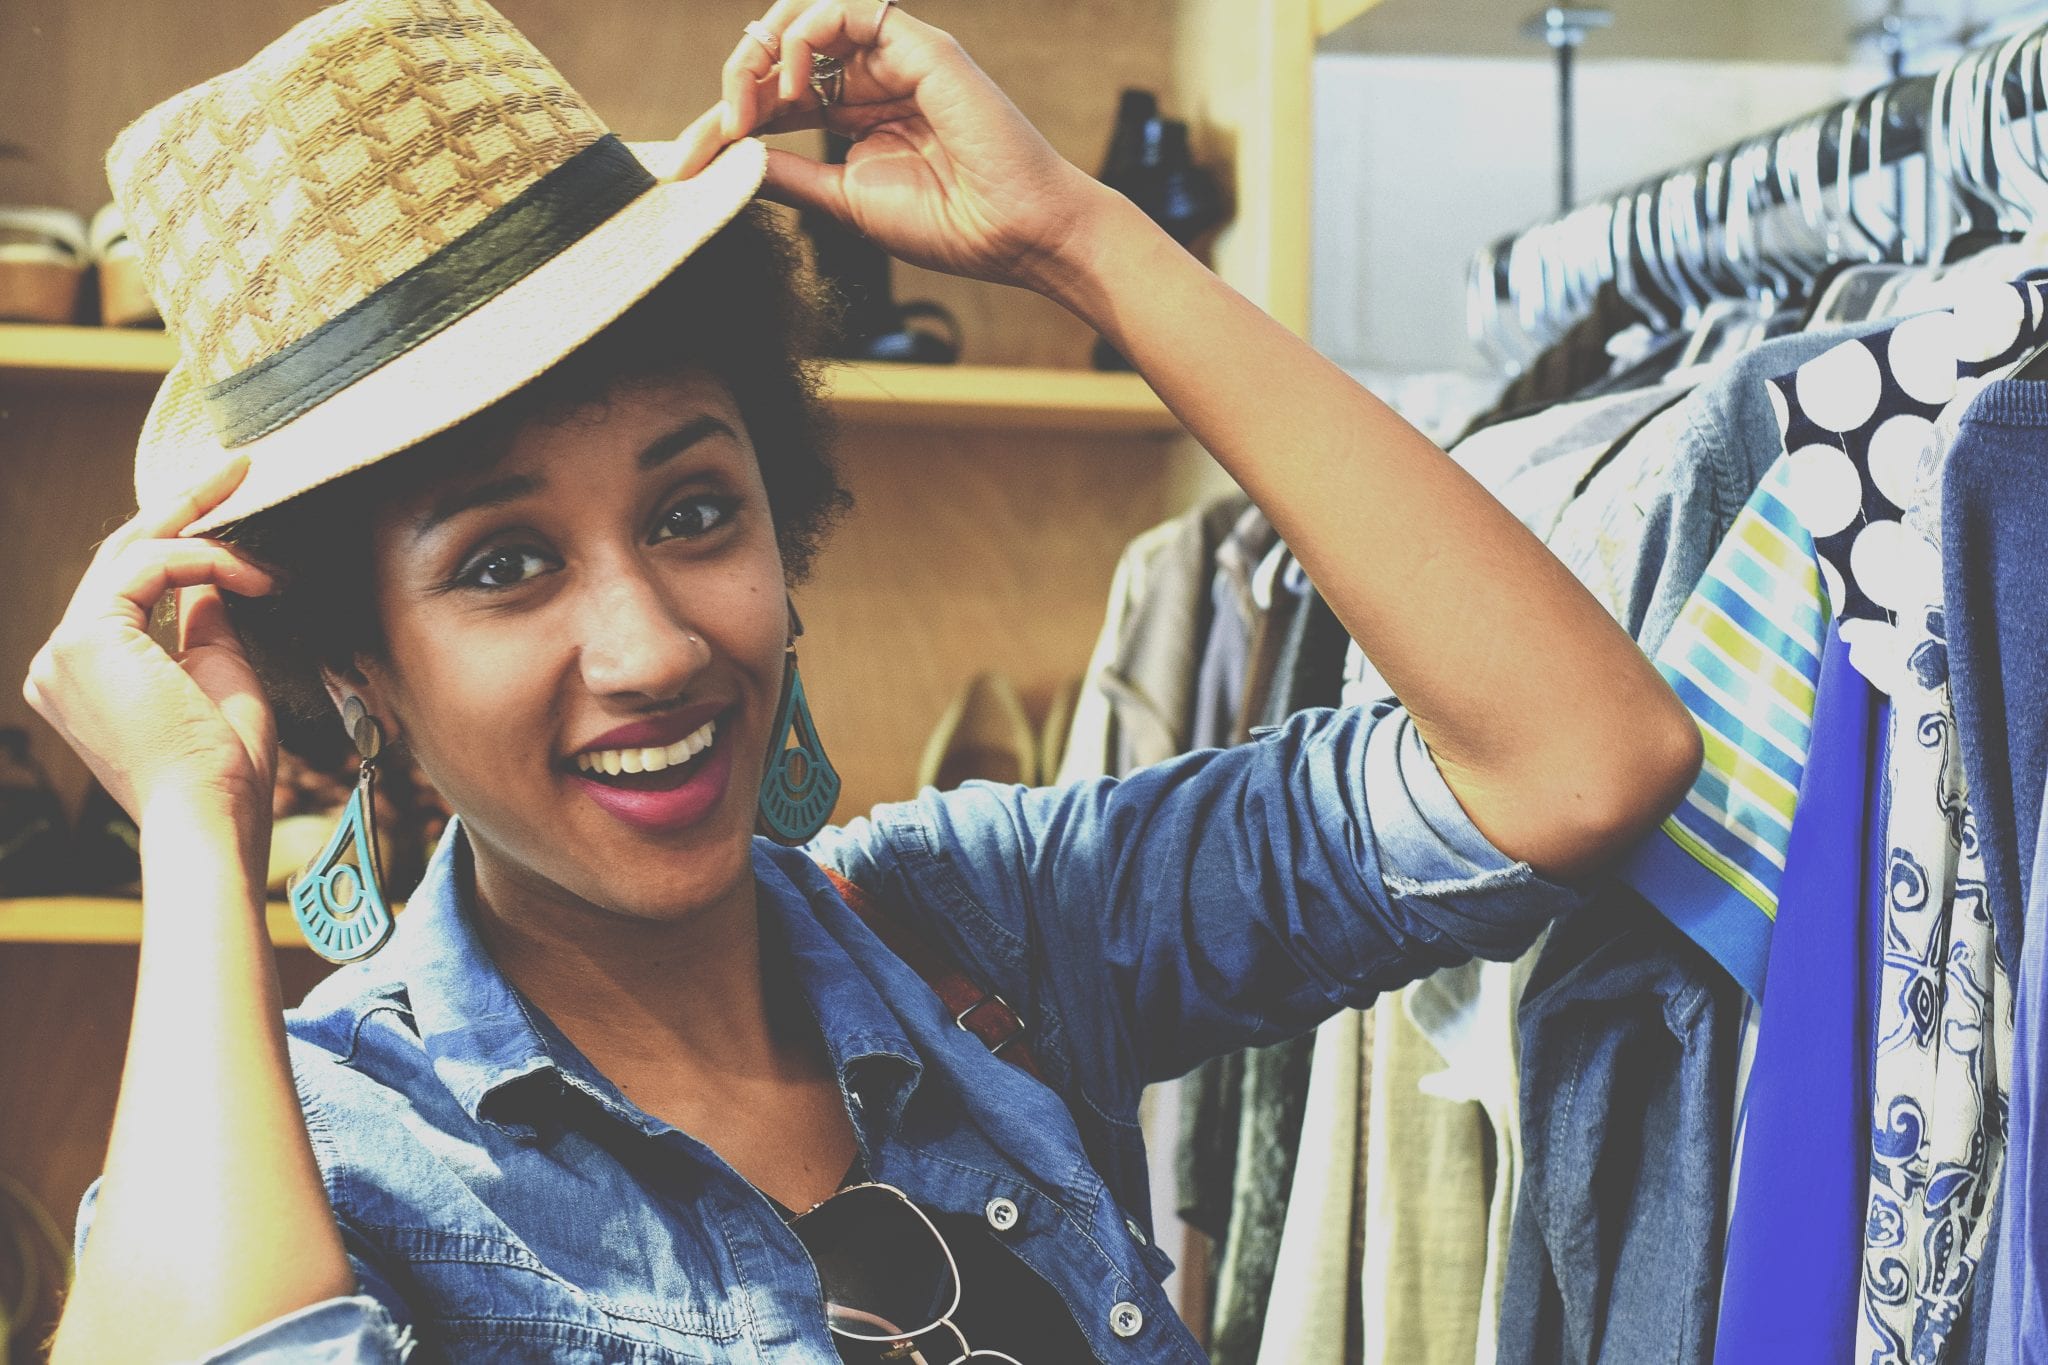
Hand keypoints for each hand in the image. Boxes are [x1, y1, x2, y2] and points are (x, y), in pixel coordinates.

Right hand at [22, 456, 281, 832]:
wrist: (210, 815)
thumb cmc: (224, 768)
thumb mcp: (221, 676)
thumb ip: (206, 625)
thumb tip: (213, 581)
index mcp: (89, 673)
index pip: (130, 584)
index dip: (184, 540)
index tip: (237, 506)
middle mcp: (61, 659)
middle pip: (123, 555)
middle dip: (187, 505)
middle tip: (240, 465)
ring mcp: (64, 648)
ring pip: (135, 552)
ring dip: (211, 535)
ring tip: (267, 542)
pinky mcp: (84, 638)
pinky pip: (149, 566)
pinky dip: (207, 561)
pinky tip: (255, 579)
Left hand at [672, 0, 1112, 293]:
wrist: (1016, 235)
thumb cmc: (952, 227)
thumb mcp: (844, 202)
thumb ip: (787, 175)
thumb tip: (725, 161)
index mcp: (857, 113)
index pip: (777, 93)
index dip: (728, 115)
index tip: (688, 158)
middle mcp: (873, 77)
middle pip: (781, 48)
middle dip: (736, 76)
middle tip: (717, 126)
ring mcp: (896, 58)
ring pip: (803, 17)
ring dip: (759, 53)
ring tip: (749, 104)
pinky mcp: (920, 46)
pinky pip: (843, 10)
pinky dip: (802, 36)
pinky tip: (793, 85)